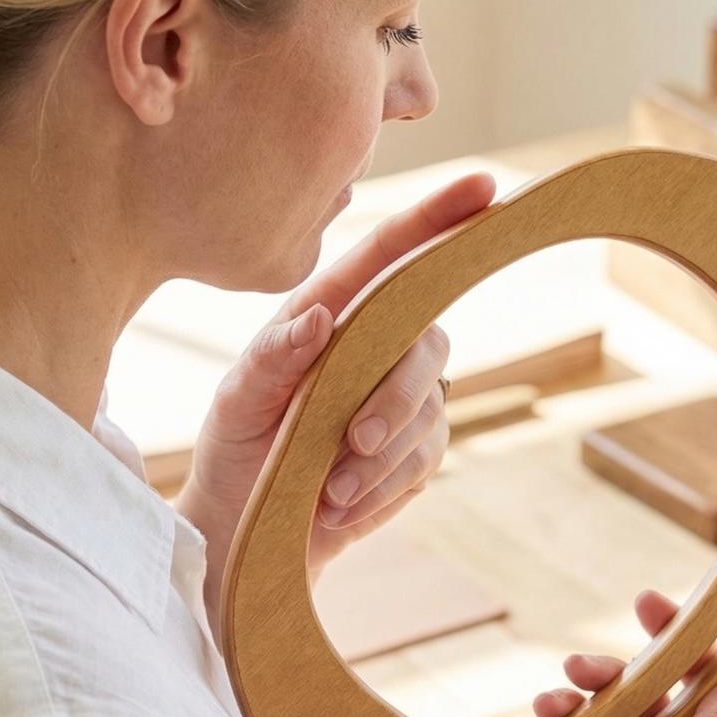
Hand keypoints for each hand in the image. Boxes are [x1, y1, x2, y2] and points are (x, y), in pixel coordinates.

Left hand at [177, 172, 497, 624]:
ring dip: (378, 458)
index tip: (482, 186)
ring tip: (325, 490)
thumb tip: (318, 318)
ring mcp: (403, 398)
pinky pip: (423, 459)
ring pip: (427, 410)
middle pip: (427, 340)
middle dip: (395, 396)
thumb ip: (273, 357)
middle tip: (352, 444)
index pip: (390, 256)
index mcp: (331, 313)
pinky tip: (338, 502)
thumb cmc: (235, 449)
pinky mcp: (415, 451)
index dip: (436, 218)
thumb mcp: (236, 402)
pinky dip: (381, 487)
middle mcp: (375, 346)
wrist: (244, 529)